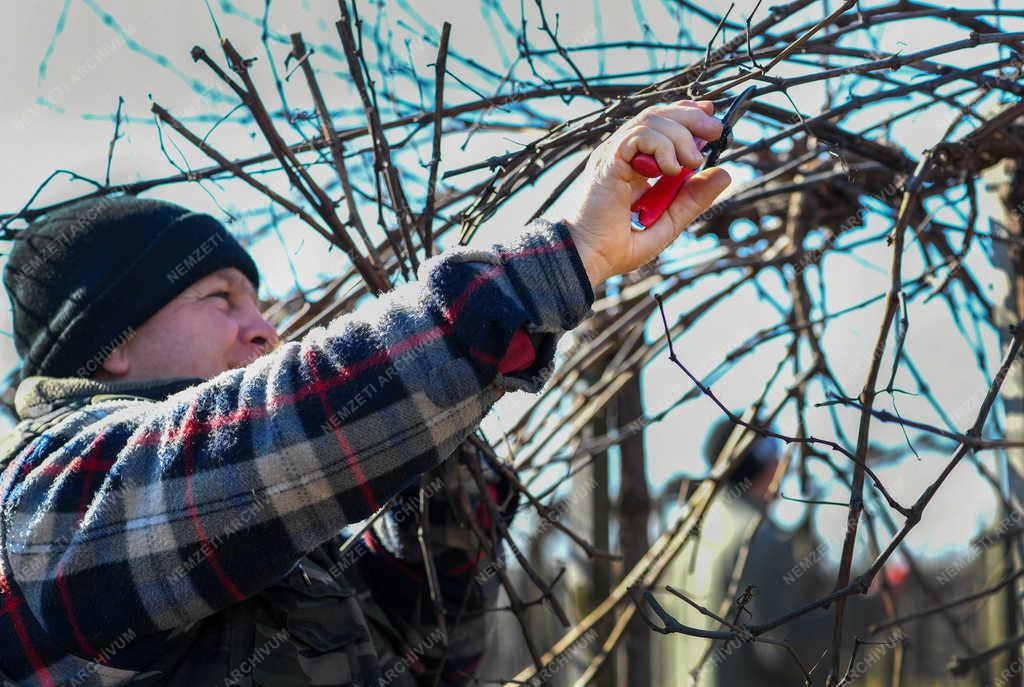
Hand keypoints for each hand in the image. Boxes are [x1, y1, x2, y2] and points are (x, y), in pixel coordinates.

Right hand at [565, 100, 731, 287]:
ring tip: (692, 160)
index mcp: (633, 166)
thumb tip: (724, 172)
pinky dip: (662, 146)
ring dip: (680, 134)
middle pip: (658, 114)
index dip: (687, 116)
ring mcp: (614, 155)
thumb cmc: (615, 247)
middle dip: (691, 117)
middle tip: (715, 131)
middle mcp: (622, 155)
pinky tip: (670, 169)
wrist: (586, 258)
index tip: (712, 124)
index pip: (661, 125)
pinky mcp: (608, 160)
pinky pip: (639, 135)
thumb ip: (692, 199)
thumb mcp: (667, 223)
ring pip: (651, 120)